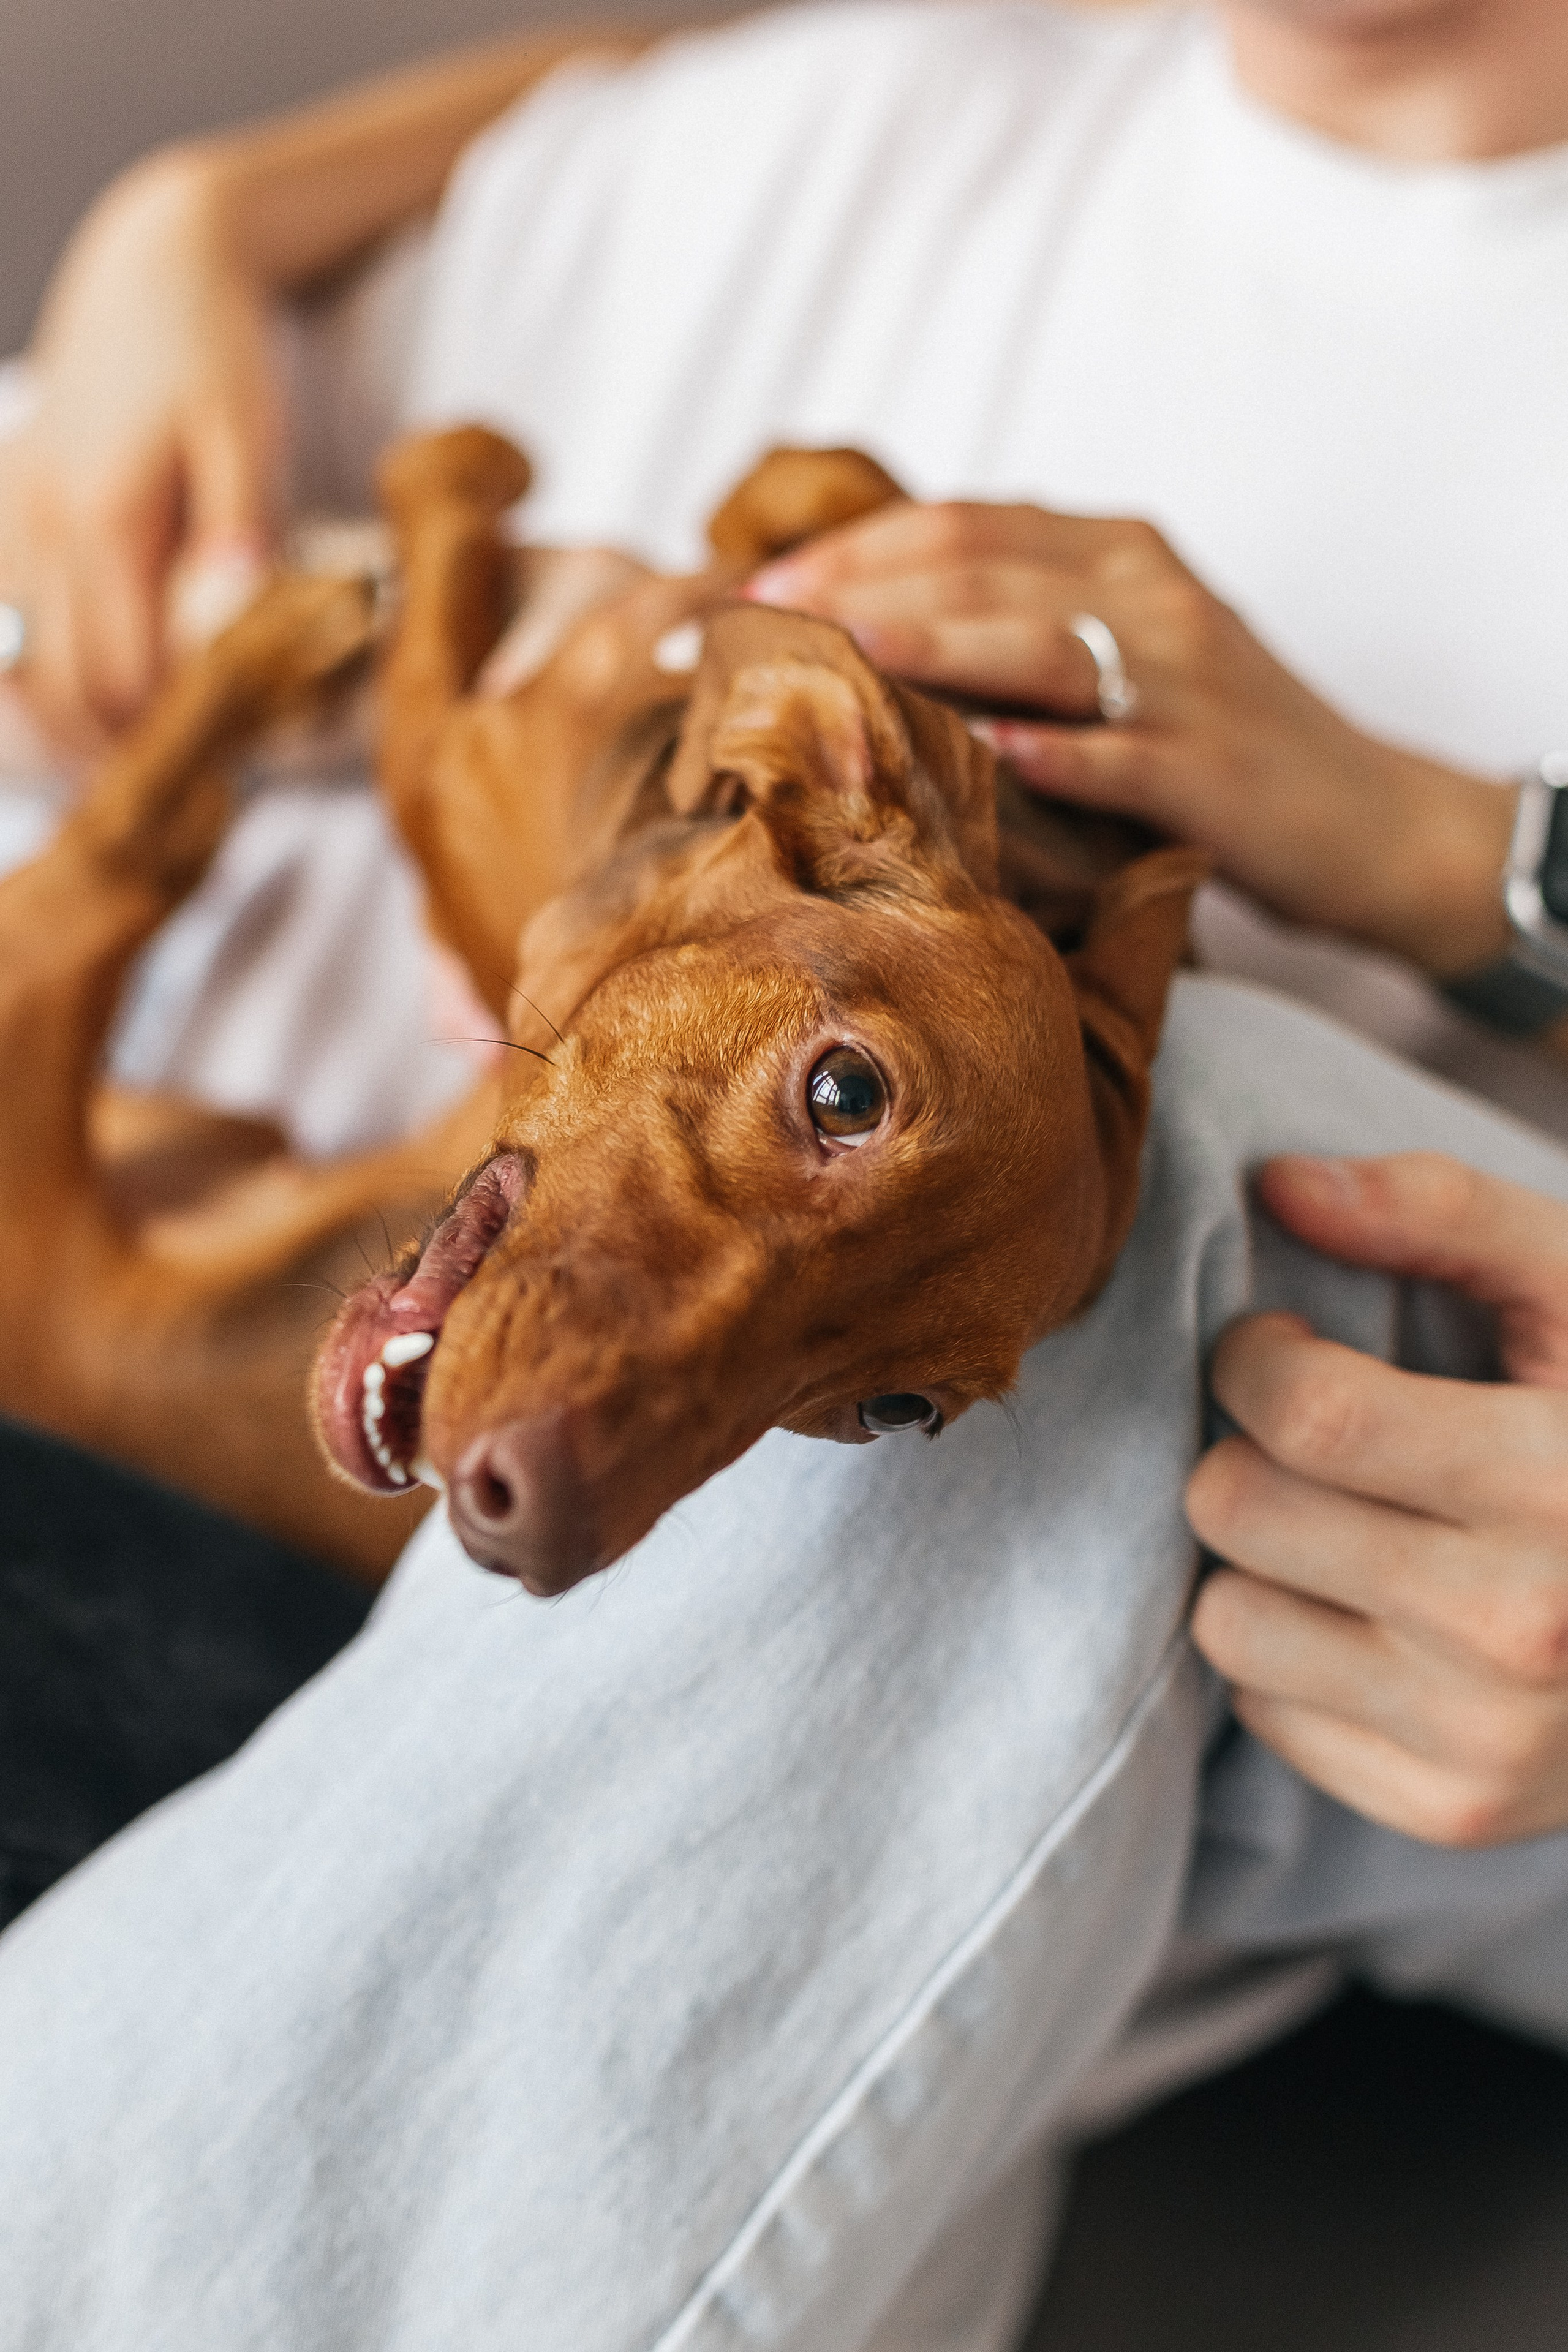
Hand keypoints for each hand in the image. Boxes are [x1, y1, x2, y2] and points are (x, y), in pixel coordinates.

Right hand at [0, 152, 283, 751]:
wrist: (151, 266)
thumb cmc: (216, 354)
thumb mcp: (249, 436)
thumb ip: (239, 532)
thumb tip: (234, 614)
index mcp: (104, 519)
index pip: (123, 681)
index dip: (172, 737)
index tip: (231, 757)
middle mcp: (37, 529)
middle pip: (65, 696)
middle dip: (126, 748)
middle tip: (196, 768)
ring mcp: (6, 523)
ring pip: (16, 678)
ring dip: (72, 730)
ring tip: (143, 751)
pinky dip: (30, 684)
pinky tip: (84, 706)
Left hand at [746, 501, 1513, 977]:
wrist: (1367, 818)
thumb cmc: (1218, 745)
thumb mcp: (1121, 656)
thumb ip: (1019, 625)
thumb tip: (868, 632)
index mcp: (1114, 553)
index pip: (955, 525)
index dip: (845, 548)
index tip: (749, 589)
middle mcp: (1144, 592)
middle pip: (974, 565)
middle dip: (848, 590)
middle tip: (747, 629)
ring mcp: (1180, 676)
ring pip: (1034, 638)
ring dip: (925, 648)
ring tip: (832, 661)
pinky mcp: (1211, 766)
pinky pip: (1118, 752)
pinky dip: (1049, 750)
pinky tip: (981, 755)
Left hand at [1187, 1152, 1567, 1846]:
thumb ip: (1438, 1214)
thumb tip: (1277, 1184)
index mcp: (1562, 1484)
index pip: (1311, 1415)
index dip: (1257, 1359)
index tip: (1278, 1345)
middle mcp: (1523, 1627)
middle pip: (1242, 1510)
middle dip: (1243, 1449)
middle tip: (1310, 1432)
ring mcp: (1486, 1740)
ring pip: (1226, 1619)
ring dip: (1257, 1557)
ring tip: (1348, 1522)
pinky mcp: (1452, 1812)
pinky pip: (1263, 1711)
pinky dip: (1292, 1654)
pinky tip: (1378, 1613)